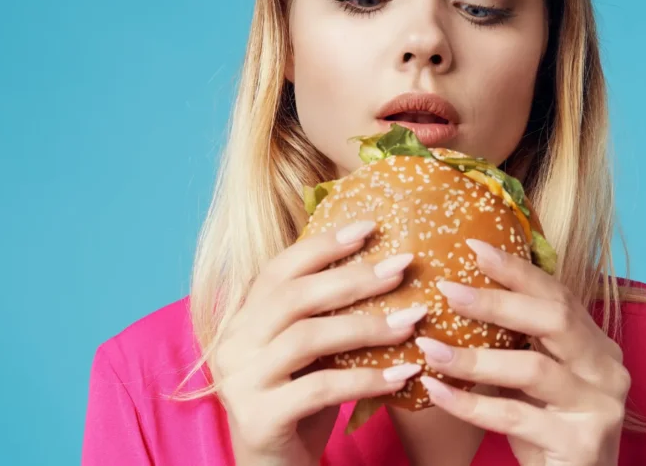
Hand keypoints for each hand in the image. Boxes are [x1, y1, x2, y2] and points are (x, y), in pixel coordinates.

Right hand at [213, 221, 425, 465]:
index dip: (324, 245)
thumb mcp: (311, 354)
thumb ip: (326, 315)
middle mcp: (233, 344)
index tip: (369, 227)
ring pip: (308, 338)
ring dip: (368, 326)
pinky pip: (321, 389)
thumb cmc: (299, 404)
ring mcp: (241, 381)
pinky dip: (367, 379)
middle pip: (295, 296)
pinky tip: (404, 375)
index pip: (280, 269)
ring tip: (413, 320)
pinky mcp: (260, 418)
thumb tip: (385, 267)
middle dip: (354, 278)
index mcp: (242, 319)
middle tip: (402, 266)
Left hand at [414, 239, 629, 465]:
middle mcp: (607, 370)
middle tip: (448, 289)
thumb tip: (455, 293)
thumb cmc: (545, 429)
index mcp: (597, 346)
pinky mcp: (582, 444)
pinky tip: (436, 390)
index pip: (558, 295)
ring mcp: (600, 407)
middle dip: (497, 302)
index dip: (516, 270)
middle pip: (553, 320)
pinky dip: (469, 403)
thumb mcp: (531, 379)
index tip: (474, 246)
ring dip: (473, 356)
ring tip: (429, 347)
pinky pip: (514, 416)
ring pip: (531, 369)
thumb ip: (513, 341)